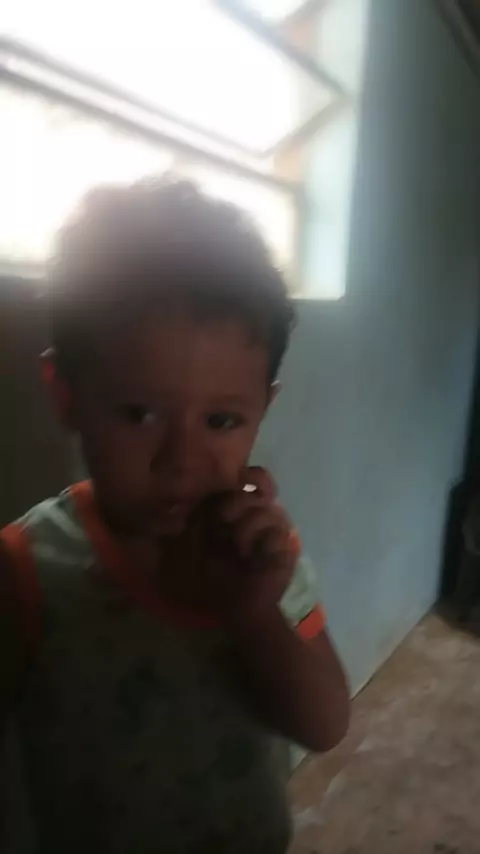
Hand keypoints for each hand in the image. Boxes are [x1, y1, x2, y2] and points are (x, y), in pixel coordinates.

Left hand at [203, 467, 298, 623]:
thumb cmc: (221, 575)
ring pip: (267, 510)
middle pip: (259, 491)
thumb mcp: (206, 542)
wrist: (240, 606)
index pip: (256, 481)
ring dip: (246, 529)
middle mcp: (263, 515)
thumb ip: (209, 515)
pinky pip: (277, 533)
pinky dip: (261, 544)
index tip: (239, 478)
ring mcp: (277, 529)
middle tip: (223, 521)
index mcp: (244, 511)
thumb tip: (211, 492)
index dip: (251, 476)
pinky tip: (254, 558)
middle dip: (238, 503)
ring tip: (240, 550)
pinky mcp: (286, 546)